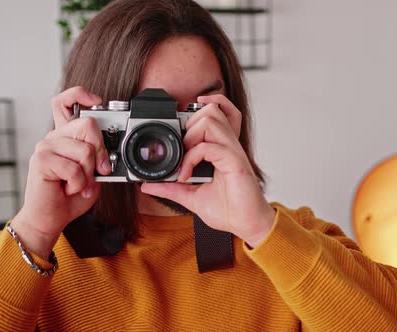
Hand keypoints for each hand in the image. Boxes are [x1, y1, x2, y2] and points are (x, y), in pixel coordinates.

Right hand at [12, 87, 111, 257]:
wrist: (53, 216)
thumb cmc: (74, 194)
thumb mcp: (95, 172)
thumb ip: (101, 156)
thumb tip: (114, 147)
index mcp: (67, 135)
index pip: (65, 100)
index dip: (81, 94)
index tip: (98, 101)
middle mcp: (56, 136)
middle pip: (88, 124)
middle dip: (101, 152)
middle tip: (99, 171)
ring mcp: (46, 146)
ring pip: (85, 150)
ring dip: (88, 174)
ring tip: (78, 184)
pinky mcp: (41, 160)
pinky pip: (74, 168)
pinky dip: (78, 184)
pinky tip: (69, 189)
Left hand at [141, 94, 275, 247]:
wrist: (247, 225)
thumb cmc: (229, 210)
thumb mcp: (191, 197)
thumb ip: (171, 188)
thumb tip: (148, 185)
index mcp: (221, 149)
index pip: (214, 113)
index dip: (194, 113)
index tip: (176, 131)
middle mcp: (228, 146)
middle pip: (210, 110)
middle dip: (189, 124)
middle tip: (181, 149)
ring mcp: (232, 152)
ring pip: (211, 119)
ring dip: (190, 136)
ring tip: (184, 158)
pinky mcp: (235, 162)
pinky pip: (209, 146)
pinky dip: (191, 158)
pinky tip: (186, 175)